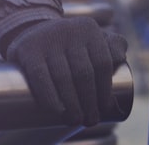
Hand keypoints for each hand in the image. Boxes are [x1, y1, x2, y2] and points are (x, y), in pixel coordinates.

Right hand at [5, 16, 129, 126]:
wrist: (31, 33)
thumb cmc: (70, 44)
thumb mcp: (92, 38)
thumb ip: (113, 45)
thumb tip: (121, 59)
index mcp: (89, 29)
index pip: (102, 62)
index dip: (105, 89)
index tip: (104, 108)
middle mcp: (69, 30)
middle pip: (83, 73)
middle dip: (89, 101)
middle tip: (90, 120)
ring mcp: (47, 39)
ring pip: (63, 77)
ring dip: (72, 104)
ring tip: (75, 120)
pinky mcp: (27, 49)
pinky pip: (40, 76)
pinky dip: (49, 95)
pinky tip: (57, 110)